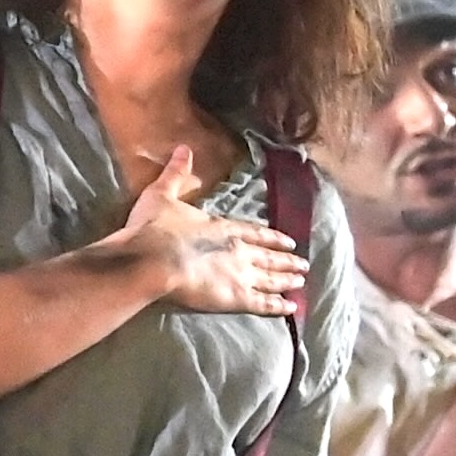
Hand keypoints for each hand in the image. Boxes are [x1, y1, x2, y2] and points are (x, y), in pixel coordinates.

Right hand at [118, 146, 306, 317]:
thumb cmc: (155, 228)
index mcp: (224, 227)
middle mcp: (239, 250)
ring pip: (271, 279)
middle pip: (268, 256)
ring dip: (287, 280)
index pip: (255, 232)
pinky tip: (291, 307)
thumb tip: (183, 148)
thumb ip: (176, 173)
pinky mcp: (234, 298)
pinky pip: (262, 304)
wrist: (151, 260)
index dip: (273, 237)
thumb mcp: (162, 194)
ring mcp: (240, 275)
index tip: (289, 241)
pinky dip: (278, 306)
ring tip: (301, 282)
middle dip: (287, 260)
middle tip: (304, 264)